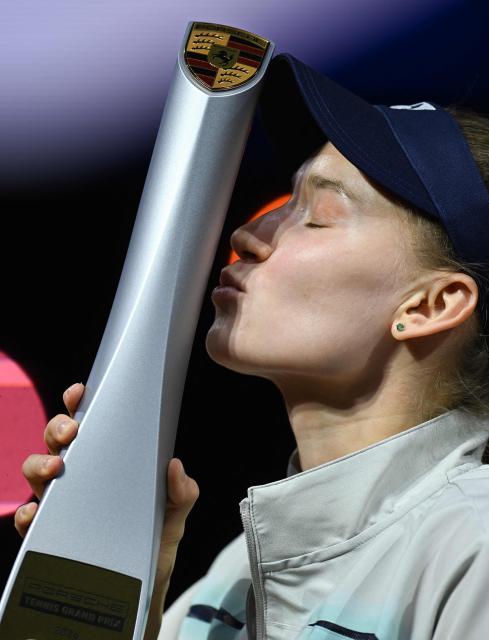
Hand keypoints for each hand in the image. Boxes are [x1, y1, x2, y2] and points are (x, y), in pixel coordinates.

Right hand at [15, 382, 199, 638]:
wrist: (144, 585)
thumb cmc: (155, 538)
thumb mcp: (175, 512)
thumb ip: (181, 491)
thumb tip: (175, 467)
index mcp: (108, 463)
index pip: (90, 425)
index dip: (79, 404)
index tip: (81, 392)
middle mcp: (82, 478)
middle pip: (57, 441)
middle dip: (58, 427)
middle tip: (73, 431)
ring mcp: (64, 504)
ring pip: (37, 471)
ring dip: (40, 463)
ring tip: (59, 467)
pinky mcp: (53, 533)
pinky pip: (30, 520)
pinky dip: (27, 515)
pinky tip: (36, 514)